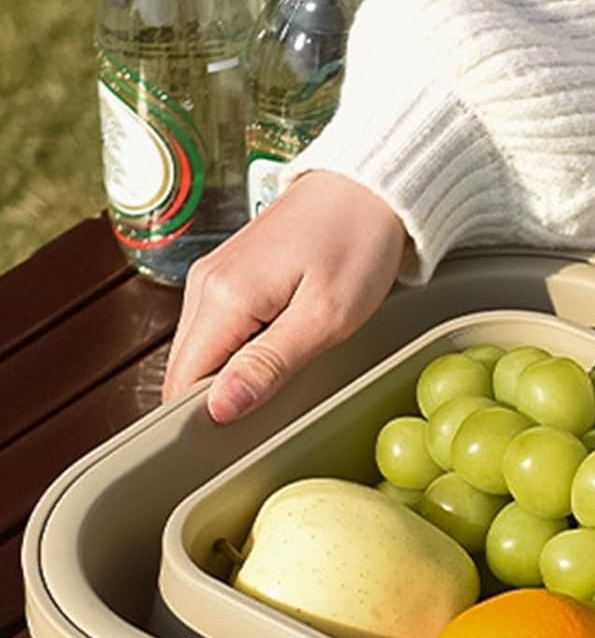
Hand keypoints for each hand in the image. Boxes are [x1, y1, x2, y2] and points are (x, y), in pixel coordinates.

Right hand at [162, 171, 406, 422]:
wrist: (367, 189)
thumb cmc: (356, 247)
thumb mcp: (324, 318)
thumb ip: (269, 365)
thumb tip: (220, 409)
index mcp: (221, 297)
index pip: (184, 381)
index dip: (203, 420)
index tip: (236, 448)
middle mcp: (203, 286)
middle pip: (187, 371)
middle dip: (215, 406)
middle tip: (266, 428)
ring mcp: (213, 279)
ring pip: (202, 354)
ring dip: (229, 382)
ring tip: (275, 396)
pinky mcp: (230, 278)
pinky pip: (219, 334)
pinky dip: (239, 358)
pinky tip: (274, 364)